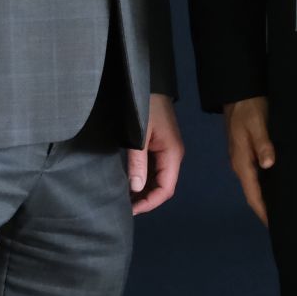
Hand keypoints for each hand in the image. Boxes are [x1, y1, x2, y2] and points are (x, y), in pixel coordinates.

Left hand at [127, 93, 183, 215]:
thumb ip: (137, 162)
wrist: (149, 84)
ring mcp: (166, 151)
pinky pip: (153, 169)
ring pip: (158, 179)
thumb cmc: (146, 107)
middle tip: (123, 208)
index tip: (130, 211)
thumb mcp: (139, 135)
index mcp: (173, 154)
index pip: (166, 189)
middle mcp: (173, 155)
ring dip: (143, 191)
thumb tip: (135, 189)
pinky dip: (143, 179)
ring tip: (124, 199)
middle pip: (163, 187)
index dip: (149, 203)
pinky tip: (128, 184)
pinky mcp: (159, 146)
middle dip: (145, 200)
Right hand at [223, 96, 273, 224]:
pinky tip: (278, 183)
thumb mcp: (257, 123)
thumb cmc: (248, 107)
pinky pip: (256, 173)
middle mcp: (240, 164)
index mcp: (241, 161)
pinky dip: (266, 183)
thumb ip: (263, 144)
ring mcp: (242, 158)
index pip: (253, 194)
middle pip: (253, 193)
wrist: (238, 91)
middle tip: (284, 220)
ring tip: (283, 206)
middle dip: (265, 208)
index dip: (263, 210)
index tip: (274, 226)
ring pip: (255, 183)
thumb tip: (269, 165)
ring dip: (266, 196)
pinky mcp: (247, 151)